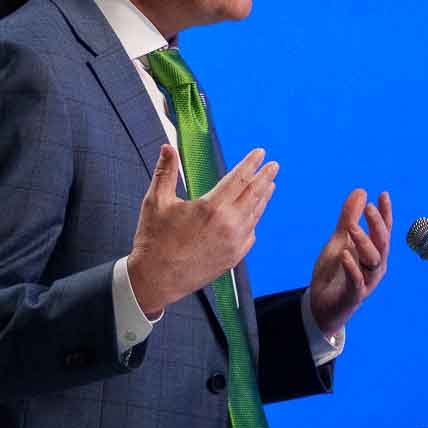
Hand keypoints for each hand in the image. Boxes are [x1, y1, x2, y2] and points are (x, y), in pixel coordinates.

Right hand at [127, 143, 278, 317]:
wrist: (156, 279)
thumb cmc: (154, 241)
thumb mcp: (155, 202)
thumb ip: (165, 172)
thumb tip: (168, 148)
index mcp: (210, 207)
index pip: (239, 178)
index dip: (250, 164)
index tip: (259, 153)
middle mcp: (228, 225)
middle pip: (254, 194)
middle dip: (265, 178)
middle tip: (274, 166)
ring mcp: (233, 243)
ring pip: (255, 214)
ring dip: (263, 198)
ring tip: (269, 186)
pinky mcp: (233, 258)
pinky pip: (250, 234)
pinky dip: (254, 220)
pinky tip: (254, 214)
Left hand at [308, 189, 391, 337]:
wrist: (321, 306)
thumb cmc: (334, 273)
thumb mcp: (339, 241)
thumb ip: (349, 218)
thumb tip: (361, 191)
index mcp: (374, 252)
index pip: (383, 230)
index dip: (385, 213)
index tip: (383, 194)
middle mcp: (375, 266)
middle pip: (382, 243)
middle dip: (377, 224)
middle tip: (368, 207)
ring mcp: (366, 281)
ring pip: (372, 260)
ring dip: (364, 242)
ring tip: (351, 227)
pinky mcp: (354, 295)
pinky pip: (357, 281)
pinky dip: (352, 268)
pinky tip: (345, 254)